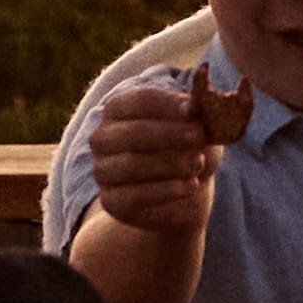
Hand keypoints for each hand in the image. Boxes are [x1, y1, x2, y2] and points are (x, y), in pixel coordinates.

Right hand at [81, 63, 239, 266]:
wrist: (181, 196)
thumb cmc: (186, 151)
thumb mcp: (197, 129)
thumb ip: (197, 117)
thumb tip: (198, 106)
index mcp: (119, 110)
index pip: (140, 101)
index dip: (168, 104)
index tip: (194, 110)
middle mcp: (103, 138)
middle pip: (133, 132)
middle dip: (169, 134)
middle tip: (199, 136)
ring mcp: (102, 170)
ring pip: (131, 165)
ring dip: (169, 164)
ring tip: (198, 164)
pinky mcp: (111, 201)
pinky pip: (134, 195)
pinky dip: (166, 190)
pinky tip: (191, 186)